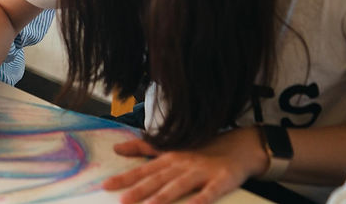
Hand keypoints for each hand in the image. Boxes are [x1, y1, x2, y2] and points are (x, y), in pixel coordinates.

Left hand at [103, 127, 268, 203]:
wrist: (239, 146)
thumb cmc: (201, 150)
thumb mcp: (171, 147)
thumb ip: (143, 148)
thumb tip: (117, 148)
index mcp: (169, 158)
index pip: (143, 170)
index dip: (125, 178)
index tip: (106, 186)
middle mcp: (182, 164)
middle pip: (158, 179)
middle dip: (139, 190)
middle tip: (122, 200)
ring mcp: (201, 172)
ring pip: (179, 185)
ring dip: (164, 196)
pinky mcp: (221, 180)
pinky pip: (210, 192)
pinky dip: (201, 200)